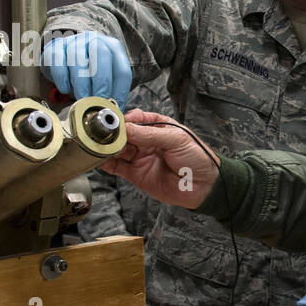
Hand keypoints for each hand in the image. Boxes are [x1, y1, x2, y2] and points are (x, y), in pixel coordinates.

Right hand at [41, 31, 131, 105]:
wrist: (64, 56)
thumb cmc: (89, 71)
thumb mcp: (104, 79)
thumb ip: (111, 93)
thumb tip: (114, 112)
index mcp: (113, 49)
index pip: (122, 69)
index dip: (119, 91)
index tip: (112, 107)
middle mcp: (95, 41)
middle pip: (102, 54)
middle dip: (101, 82)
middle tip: (96, 101)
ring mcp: (74, 41)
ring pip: (78, 59)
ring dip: (81, 84)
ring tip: (81, 99)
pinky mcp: (56, 47)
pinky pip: (58, 62)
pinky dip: (62, 78)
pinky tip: (65, 89)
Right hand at [100, 109, 219, 208]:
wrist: (204, 186)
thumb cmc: (197, 158)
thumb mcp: (176, 140)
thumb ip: (150, 134)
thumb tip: (126, 128)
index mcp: (158, 127)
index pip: (136, 118)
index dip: (126, 119)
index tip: (116, 121)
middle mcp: (147, 141)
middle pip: (124, 134)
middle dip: (113, 133)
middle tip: (104, 134)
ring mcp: (140, 157)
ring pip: (118, 149)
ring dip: (108, 147)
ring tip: (100, 145)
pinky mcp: (136, 174)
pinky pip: (117, 167)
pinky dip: (107, 163)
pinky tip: (100, 159)